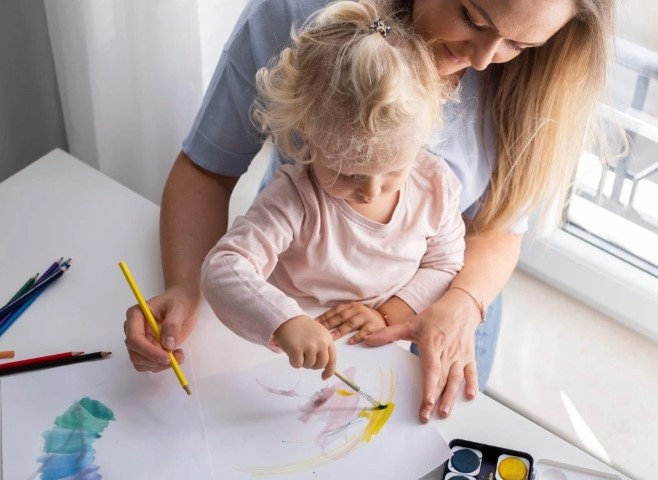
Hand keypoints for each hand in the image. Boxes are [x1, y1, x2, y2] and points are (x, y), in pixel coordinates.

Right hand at [123, 285, 198, 371]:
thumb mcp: (179, 308)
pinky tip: (174, 356)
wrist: (184, 302)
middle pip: (135, 353)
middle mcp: (133, 329)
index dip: (148, 351)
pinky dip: (160, 366)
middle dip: (155, 361)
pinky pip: (148, 364)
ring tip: (178, 355)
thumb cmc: (180, 301)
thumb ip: (172, 325)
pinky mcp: (147, 349)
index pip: (135, 338)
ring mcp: (139, 341)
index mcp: (136, 315)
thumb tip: (167, 345)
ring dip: (158, 365)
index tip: (167, 358)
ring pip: (140, 362)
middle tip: (177, 359)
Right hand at [273, 315, 335, 379]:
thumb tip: (326, 369)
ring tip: (298, 350)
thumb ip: (323, 348)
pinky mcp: (297, 350)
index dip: (329, 371)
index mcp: (328, 339)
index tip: (324, 376)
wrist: (287, 319)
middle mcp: (321, 343)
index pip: (332, 360)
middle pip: (320, 365)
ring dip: (302, 362)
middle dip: (313, 365)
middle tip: (305, 357)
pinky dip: (293, 362)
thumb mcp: (318, 335)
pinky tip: (291, 352)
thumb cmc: (302, 328)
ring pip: (308, 366)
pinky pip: (297, 365)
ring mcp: (309, 346)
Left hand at [316, 302, 386, 343]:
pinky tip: (350, 342)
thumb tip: (321, 324)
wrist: (383, 318)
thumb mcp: (352, 313)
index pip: (335, 311)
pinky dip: (357, 336)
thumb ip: (340, 316)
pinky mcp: (374, 325)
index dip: (324, 317)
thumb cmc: (363, 318)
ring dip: (340, 331)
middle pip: (341, 317)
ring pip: (351, 323)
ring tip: (331, 338)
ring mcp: (366, 317)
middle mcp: (357, 309)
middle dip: (329, 324)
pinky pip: (365, 331)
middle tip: (320, 332)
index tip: (315, 324)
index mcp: (350, 306)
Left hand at [364, 289, 479, 421]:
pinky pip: (471, 372)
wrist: (461, 307)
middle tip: (428, 416)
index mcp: (433, 345)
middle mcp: (448, 353)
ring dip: (452, 396)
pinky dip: (472, 384)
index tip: (427, 401)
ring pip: (456, 379)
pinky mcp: (469, 357)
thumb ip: (388, 333)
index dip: (430, 386)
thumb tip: (367, 339)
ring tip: (445, 412)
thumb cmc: (435, 316)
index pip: (431, 369)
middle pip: (441, 379)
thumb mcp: (411, 323)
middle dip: (436, 399)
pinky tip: (470, 397)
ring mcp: (460, 356)